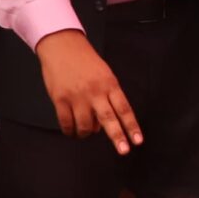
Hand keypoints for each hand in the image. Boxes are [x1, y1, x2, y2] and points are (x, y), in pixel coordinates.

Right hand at [36, 30, 139, 151]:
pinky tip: (72, 131)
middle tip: (124, 151)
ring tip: (85, 133)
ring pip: (86, 125)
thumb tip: (104, 122)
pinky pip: (66, 123)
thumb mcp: (104, 74)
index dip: (131, 126)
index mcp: (109, 84)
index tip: (137, 140)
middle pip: (108, 118)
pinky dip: (70, 130)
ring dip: (86, 133)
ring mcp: (77, 97)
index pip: (124, 109)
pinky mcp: (60, 99)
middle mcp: (95, 92)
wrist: (62, 46)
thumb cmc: (85, 60)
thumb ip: (108, 95)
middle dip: (117, 137)